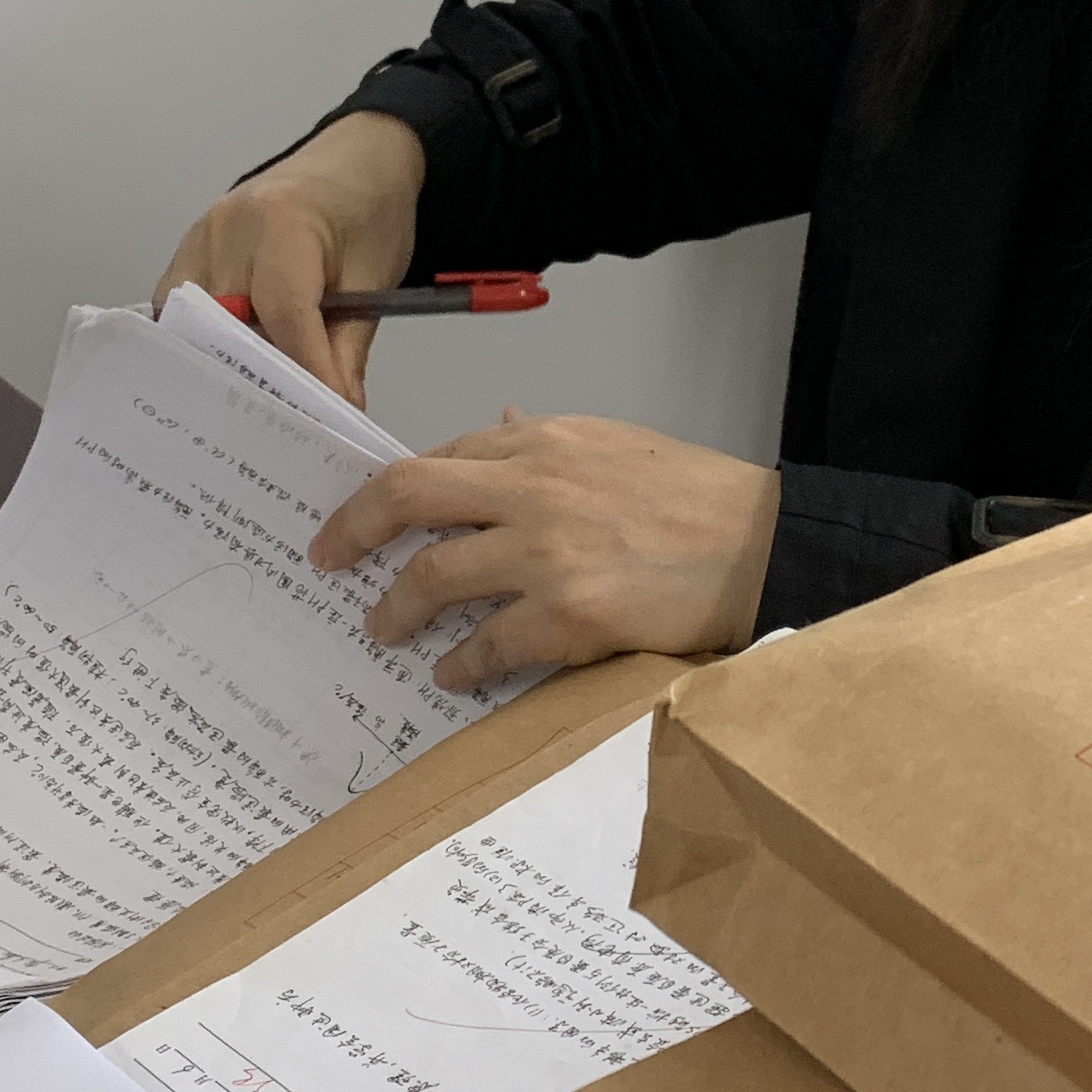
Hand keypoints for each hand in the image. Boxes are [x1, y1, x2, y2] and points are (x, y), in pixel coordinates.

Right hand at [156, 113, 426, 403]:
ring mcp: (200, 235)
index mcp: (284, 224)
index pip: (283, 314)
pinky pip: (182, 306)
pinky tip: (229, 367)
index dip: (302, 371)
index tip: (322, 417)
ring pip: (191, 320)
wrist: (356, 158)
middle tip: (280, 427)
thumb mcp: (375, 277)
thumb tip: (338, 409)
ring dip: (218, 360)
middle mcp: (229, 227)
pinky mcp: (190, 247)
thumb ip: (348, 346)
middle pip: (225, 322)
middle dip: (251, 377)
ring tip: (251, 405)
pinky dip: (202, 339)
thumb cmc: (369, 208)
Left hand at [311, 408, 779, 690]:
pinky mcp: (570, 613)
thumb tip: (500, 419)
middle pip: (407, 496)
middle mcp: (533, 486)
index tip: (359, 514)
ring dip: (396, 608)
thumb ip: (549, 438)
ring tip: (382, 628)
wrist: (763, 543)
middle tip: (328, 559)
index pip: (439, 456)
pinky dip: (460, 662)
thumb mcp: (616, 443)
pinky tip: (451, 672)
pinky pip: (488, 644)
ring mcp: (547, 552)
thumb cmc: (696, 497)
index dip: (388, 490)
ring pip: (433, 577)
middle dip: (353, 528)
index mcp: (544, 441)